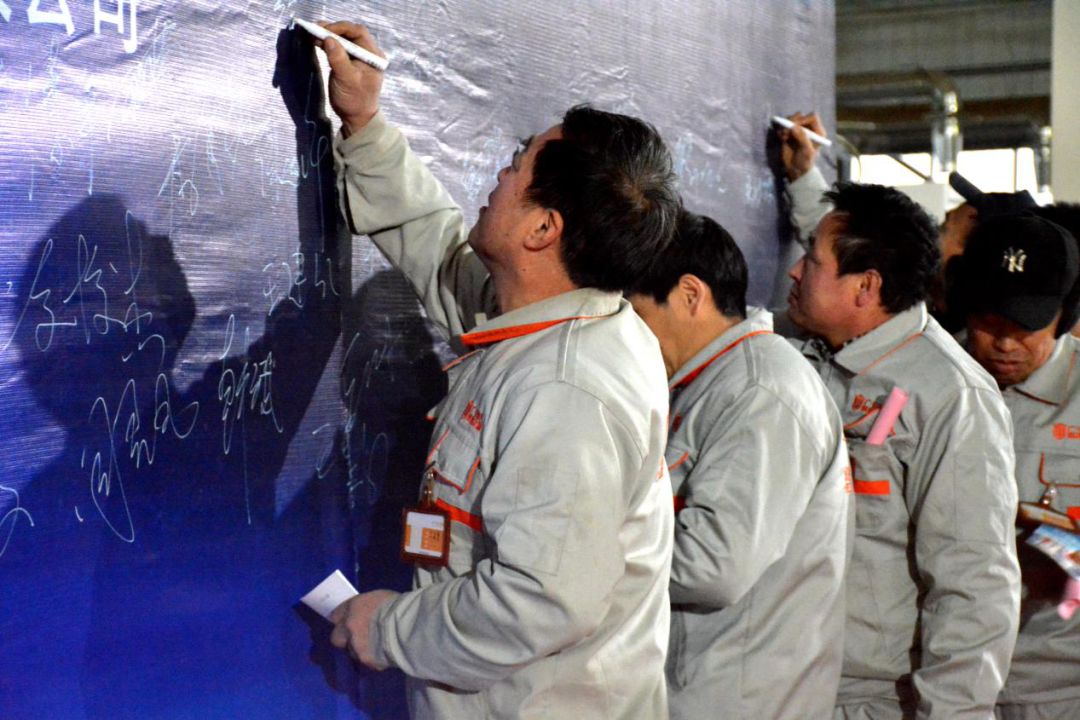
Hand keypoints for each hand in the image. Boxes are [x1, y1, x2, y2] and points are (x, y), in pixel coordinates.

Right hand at [316, 21, 386, 136]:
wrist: (355, 118)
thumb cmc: (354, 100)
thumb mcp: (347, 80)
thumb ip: (338, 58)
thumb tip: (328, 39)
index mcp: (373, 56)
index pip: (358, 32)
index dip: (341, 28)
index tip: (325, 30)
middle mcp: (368, 53)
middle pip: (350, 33)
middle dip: (332, 30)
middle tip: (315, 28)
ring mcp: (358, 57)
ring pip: (343, 39)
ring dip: (328, 35)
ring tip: (312, 33)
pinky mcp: (349, 62)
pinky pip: (338, 47)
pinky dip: (327, 43)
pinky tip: (316, 41)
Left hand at [329, 589, 398, 668]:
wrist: (407, 627)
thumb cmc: (398, 606)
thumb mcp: (379, 598)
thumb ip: (367, 608)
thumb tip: (366, 614)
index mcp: (352, 608)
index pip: (336, 615)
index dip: (342, 620)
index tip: (346, 622)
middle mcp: (348, 627)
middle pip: (336, 637)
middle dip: (344, 638)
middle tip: (357, 638)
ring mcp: (356, 646)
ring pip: (352, 651)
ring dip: (360, 649)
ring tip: (376, 647)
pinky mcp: (366, 661)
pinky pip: (367, 661)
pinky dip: (373, 659)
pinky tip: (385, 655)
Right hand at [778, 112, 826, 181]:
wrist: (796, 171)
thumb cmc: (805, 162)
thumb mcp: (807, 151)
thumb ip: (802, 138)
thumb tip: (793, 127)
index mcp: (817, 132)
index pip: (812, 118)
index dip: (804, 119)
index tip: (795, 125)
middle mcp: (808, 129)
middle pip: (801, 116)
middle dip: (792, 121)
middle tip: (786, 129)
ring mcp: (798, 131)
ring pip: (791, 120)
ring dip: (786, 126)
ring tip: (784, 136)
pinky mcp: (789, 134)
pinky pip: (784, 127)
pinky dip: (781, 131)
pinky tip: (781, 138)